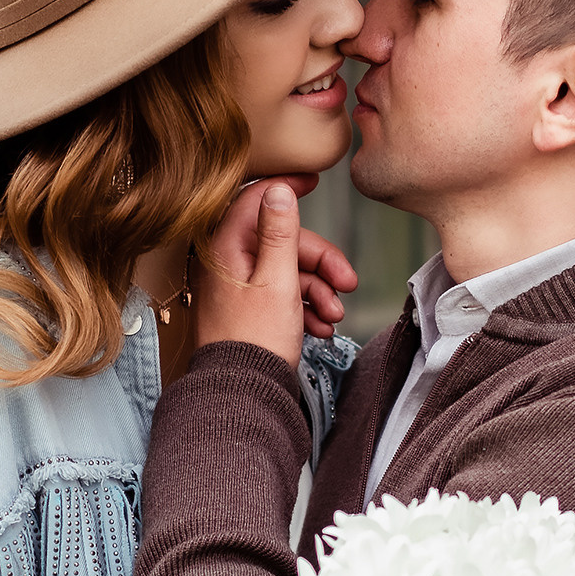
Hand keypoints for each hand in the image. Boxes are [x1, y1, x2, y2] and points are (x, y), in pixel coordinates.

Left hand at [194, 181, 356, 366]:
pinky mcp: (251, 311)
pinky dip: (306, 307)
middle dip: (321, 262)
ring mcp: (240, 288)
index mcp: (228, 247)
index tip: (313, 181)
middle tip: (347, 283)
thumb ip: (280, 232)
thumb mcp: (277, 280)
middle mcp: (230, 263)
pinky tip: (320, 327)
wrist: (242, 394)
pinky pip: (284, 295)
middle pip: (284, 241)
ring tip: (332, 316)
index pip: (256, 199)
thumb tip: (280, 189)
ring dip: (319, 290)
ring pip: (290, 271)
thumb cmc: (254, 341)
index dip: (287, 187)